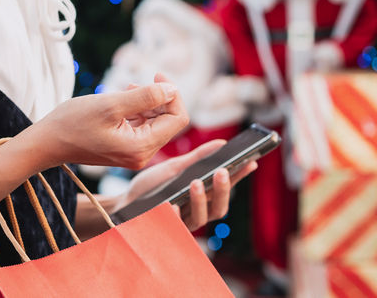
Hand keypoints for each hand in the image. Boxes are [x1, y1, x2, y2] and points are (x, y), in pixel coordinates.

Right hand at [25, 73, 189, 170]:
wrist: (47, 142)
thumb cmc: (74, 122)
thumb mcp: (111, 104)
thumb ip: (145, 97)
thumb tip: (172, 89)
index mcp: (141, 148)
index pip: (177, 118)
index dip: (172, 94)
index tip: (156, 74)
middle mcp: (142, 155)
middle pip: (168, 121)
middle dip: (159, 98)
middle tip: (137, 82)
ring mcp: (133, 154)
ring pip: (155, 122)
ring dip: (147, 102)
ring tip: (126, 90)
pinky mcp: (125, 149)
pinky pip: (142, 126)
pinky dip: (137, 110)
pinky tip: (122, 100)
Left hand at [112, 139, 257, 231]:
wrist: (125, 204)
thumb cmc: (152, 187)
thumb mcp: (174, 168)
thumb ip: (197, 159)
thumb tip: (222, 143)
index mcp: (203, 196)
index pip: (225, 187)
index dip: (239, 176)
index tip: (251, 161)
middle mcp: (197, 212)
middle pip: (219, 207)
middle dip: (223, 189)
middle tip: (222, 171)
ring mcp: (183, 224)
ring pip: (201, 218)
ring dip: (200, 200)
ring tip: (195, 182)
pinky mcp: (167, 232)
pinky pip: (174, 227)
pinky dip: (174, 215)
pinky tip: (171, 204)